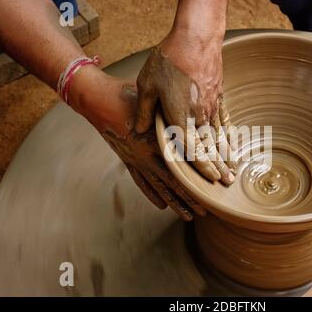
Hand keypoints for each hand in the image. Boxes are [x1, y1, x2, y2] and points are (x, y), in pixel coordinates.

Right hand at [68, 66, 205, 220]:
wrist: (99, 100)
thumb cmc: (130, 96)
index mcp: (157, 138)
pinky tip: (161, 205)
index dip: (198, 176)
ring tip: (188, 216)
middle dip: (190, 197)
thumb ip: (176, 117)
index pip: (183, 163)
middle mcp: (147, 154)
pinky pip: (141, 182)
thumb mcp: (157, 104)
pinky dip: (152, 194)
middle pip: (173, 181)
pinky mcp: (127, 160)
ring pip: (158, 187)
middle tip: (206, 211)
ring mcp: (136, 160)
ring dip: (174, 202)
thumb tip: (200, 125)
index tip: (212, 186)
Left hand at [134, 31, 236, 185]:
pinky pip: (225, 120)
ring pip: (220, 136)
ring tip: (234, 168)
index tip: (210, 180)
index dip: (202, 167)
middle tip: (228, 182)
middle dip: (220, 166)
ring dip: (227, 154)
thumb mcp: (147, 86)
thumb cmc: (169, 61)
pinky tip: (232, 142)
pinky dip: (229, 134)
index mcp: (180, 118)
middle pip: (211, 148)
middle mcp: (200, 116)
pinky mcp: (218, 95)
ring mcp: (212, 106)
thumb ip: (144, 112)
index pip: (192, 150)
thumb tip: (137, 130)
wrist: (196, 38)